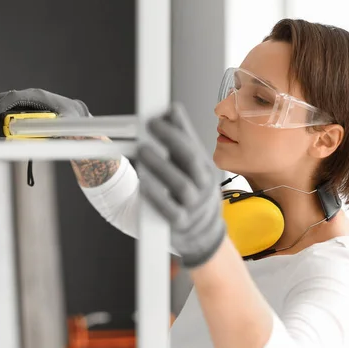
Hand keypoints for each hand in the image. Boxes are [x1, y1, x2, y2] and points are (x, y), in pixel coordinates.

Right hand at [0, 88, 90, 136]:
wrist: (75, 112)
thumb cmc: (71, 116)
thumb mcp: (66, 123)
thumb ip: (55, 128)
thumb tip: (40, 133)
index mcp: (37, 96)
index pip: (13, 97)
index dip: (0, 107)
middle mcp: (29, 96)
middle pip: (2, 98)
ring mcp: (26, 101)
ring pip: (2, 103)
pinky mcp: (24, 108)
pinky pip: (8, 110)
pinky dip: (0, 119)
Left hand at [137, 104, 225, 267]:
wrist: (204, 236)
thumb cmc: (193, 196)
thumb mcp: (191, 169)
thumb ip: (181, 142)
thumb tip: (171, 111)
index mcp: (205, 170)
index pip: (193, 144)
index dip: (178, 128)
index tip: (160, 115)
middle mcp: (204, 187)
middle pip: (191, 160)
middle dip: (171, 139)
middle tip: (150, 126)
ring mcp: (194, 207)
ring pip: (181, 185)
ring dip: (161, 166)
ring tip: (143, 152)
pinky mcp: (181, 225)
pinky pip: (171, 211)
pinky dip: (157, 196)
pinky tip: (143, 184)